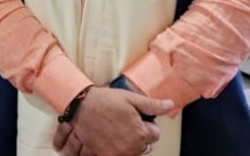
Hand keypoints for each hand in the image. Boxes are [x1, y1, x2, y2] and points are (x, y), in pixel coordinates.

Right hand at [57, 86, 171, 155]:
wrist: (80, 105)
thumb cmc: (104, 101)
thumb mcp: (131, 98)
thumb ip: (153, 105)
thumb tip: (169, 105)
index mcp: (139, 134)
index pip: (155, 135)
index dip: (146, 124)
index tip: (137, 118)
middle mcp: (129, 147)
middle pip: (143, 145)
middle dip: (137, 135)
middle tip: (124, 123)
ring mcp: (116, 153)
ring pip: (131, 152)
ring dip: (126, 143)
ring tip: (115, 129)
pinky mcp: (103, 155)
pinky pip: (116, 154)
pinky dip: (114, 149)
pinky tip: (109, 138)